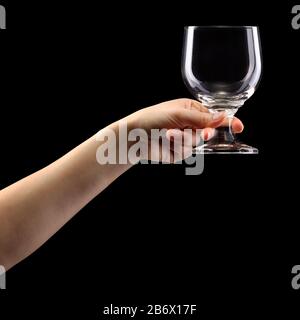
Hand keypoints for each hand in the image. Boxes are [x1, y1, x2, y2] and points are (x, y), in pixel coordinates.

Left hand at [126, 98, 243, 161]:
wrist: (134, 137)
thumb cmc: (152, 118)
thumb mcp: (178, 114)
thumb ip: (201, 118)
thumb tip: (223, 116)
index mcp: (191, 110)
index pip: (214, 117)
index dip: (228, 122)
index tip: (239, 127)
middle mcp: (190, 125)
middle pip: (207, 133)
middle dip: (201, 134)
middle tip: (203, 134)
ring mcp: (184, 139)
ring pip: (196, 145)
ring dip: (182, 140)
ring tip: (167, 134)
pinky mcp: (178, 152)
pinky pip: (185, 153)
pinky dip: (175, 148)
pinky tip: (164, 142)